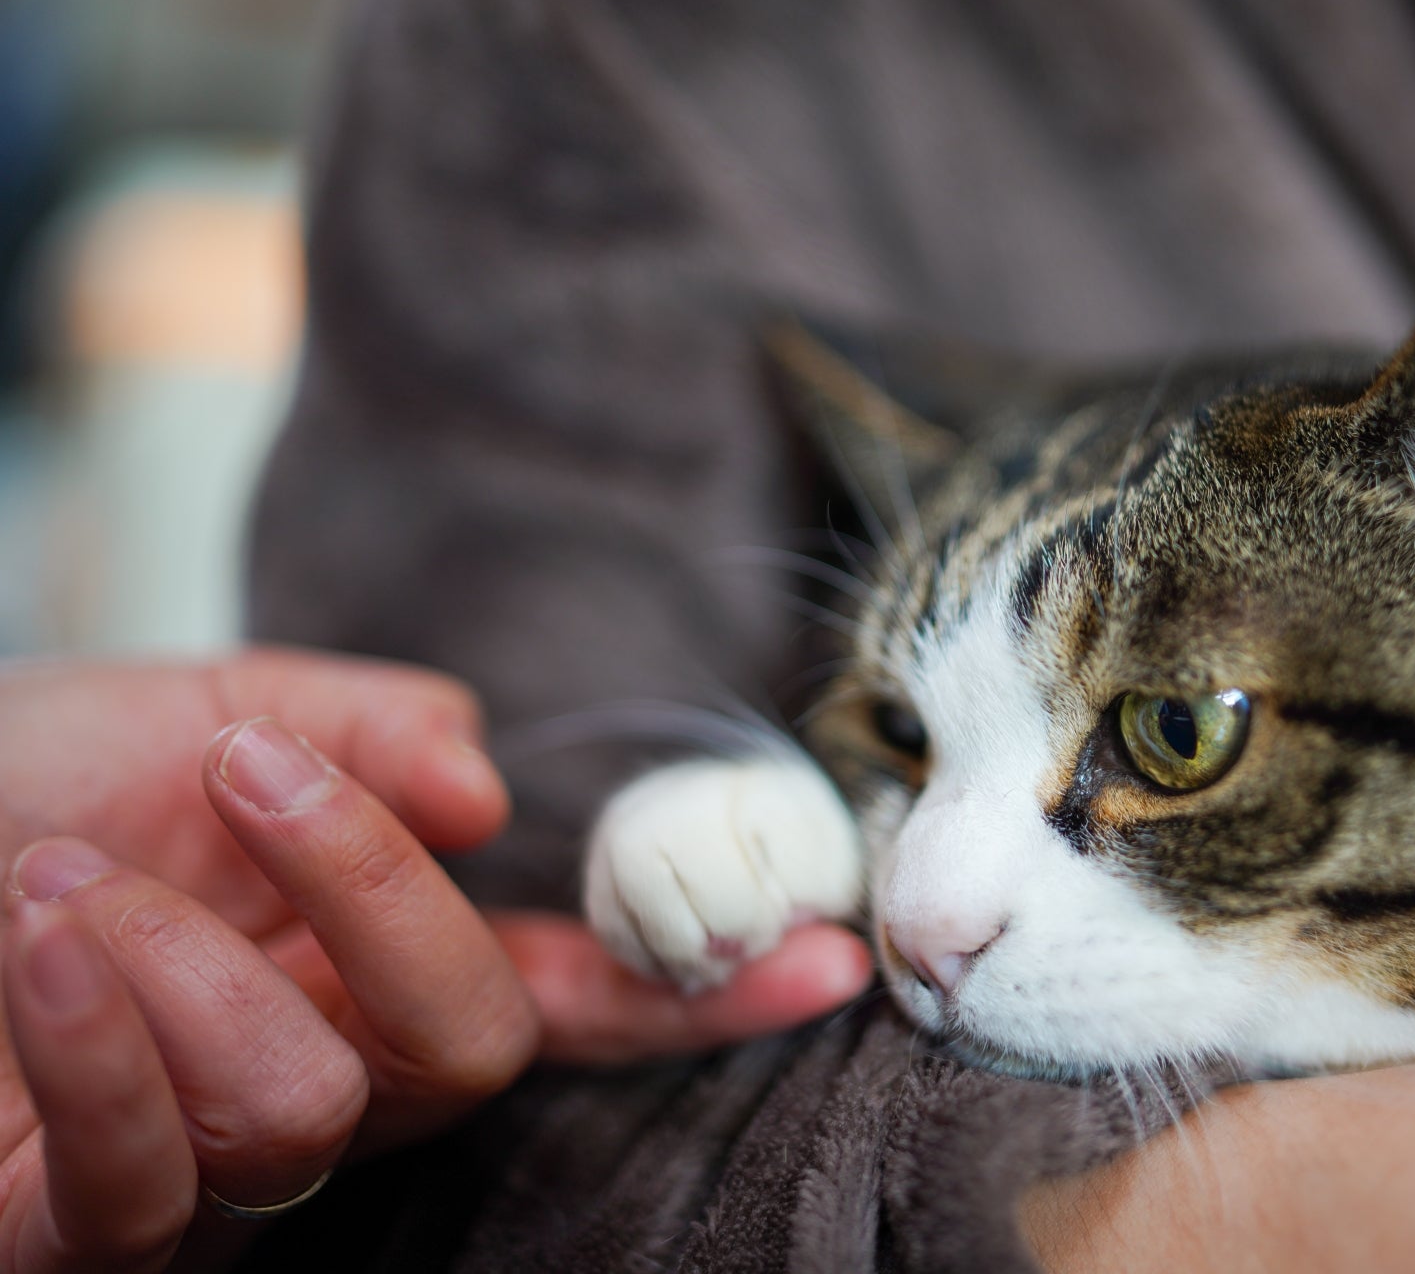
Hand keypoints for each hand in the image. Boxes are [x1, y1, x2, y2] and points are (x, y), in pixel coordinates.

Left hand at [0, 649, 871, 1270]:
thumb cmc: (11, 773)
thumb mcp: (202, 701)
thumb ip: (362, 725)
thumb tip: (487, 787)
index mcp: (361, 950)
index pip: (565, 988)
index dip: (699, 987)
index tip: (825, 958)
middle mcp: (313, 1061)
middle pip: (467, 1045)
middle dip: (383, 900)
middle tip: (263, 774)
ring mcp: (202, 1162)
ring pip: (318, 1113)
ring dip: (198, 961)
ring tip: (66, 875)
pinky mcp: (75, 1230)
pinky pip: (154, 1180)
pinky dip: (102, 1037)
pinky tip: (36, 938)